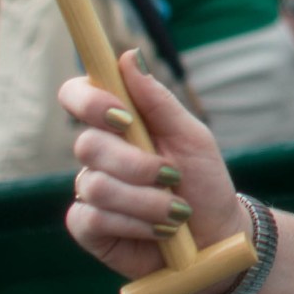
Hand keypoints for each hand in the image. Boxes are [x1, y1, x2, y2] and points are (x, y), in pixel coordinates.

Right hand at [60, 50, 240, 283]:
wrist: (216, 238)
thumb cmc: (204, 182)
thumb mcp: (192, 137)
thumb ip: (158, 100)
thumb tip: (128, 55)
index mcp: (117, 123)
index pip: (76, 95)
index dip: (90, 101)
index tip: (124, 117)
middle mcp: (97, 154)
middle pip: (87, 145)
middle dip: (136, 165)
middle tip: (172, 177)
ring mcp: (89, 191)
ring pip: (95, 186)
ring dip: (145, 201)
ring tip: (176, 212)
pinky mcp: (87, 228)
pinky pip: (93, 219)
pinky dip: (135, 225)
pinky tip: (159, 231)